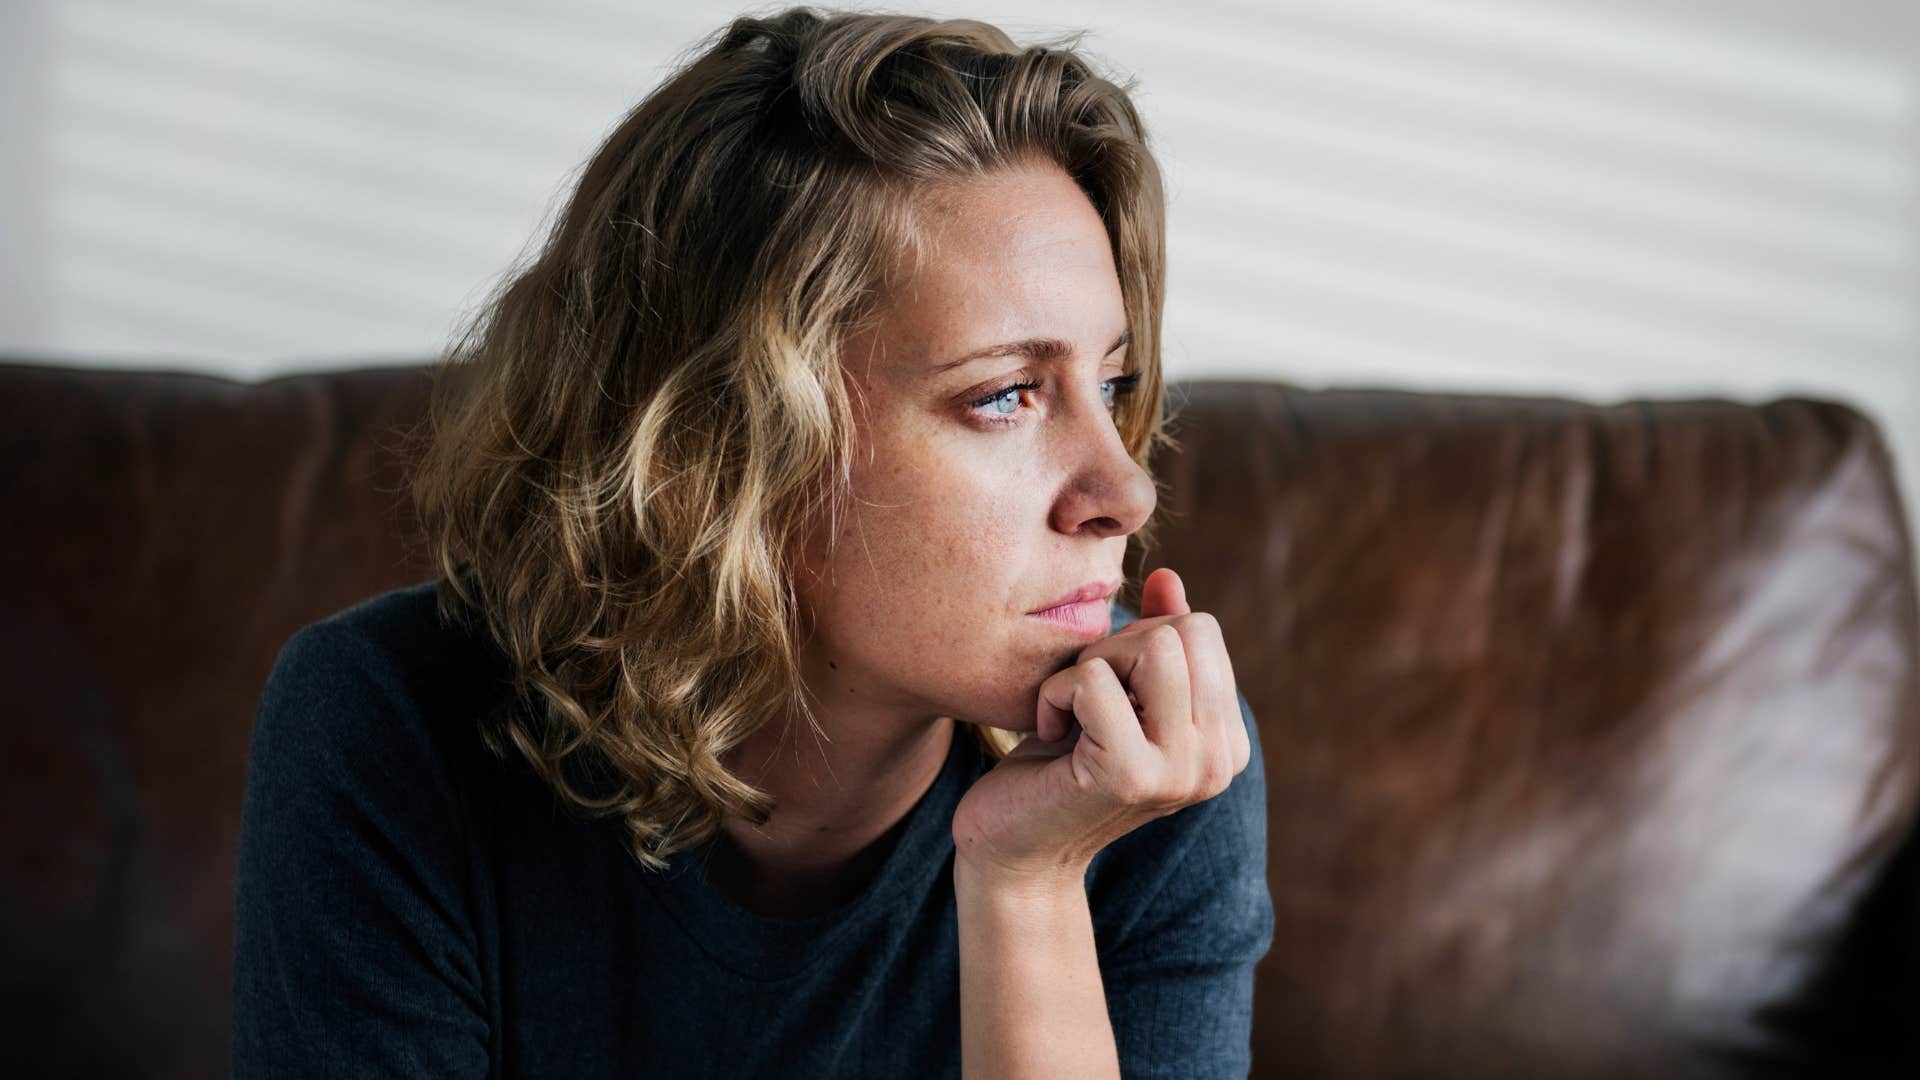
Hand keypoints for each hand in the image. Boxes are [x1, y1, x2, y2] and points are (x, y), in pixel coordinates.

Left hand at [950, 567, 1251, 890]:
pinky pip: (1094, 680)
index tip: (1108, 692)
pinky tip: (1050, 735)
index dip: (1139, 640)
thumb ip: (1153, 639)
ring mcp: (1181, 771)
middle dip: (1117, 646)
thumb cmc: (1059, 765)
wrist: (1014, 850)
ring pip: (1153, 645)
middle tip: (1084, 701)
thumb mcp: (1115, 693)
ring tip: (1072, 712)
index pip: (1202, 629)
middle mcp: (1218, 760)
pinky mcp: (1130, 775)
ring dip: (1091, 665)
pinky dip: (1056, 693)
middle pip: (1183, 630)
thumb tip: (1168, 577)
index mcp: (1226, 740)